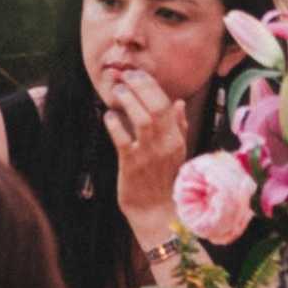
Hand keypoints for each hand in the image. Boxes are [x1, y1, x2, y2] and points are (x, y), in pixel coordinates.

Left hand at [104, 67, 190, 220]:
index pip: (167, 104)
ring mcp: (150, 156)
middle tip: (126, 75)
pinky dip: (115, 125)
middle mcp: (166, 145)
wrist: (157, 214)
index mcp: (177, 139)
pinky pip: (123, 140)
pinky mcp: (132, 166)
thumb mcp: (177, 153)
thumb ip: (179, 127)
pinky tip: (108, 116)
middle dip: (141, 86)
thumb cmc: (165, 182)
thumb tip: (179, 103)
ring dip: (129, 101)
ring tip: (118, 91)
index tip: (139, 73)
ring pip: (143, 120)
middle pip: (157, 108)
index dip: (152, 86)